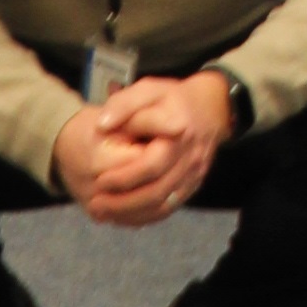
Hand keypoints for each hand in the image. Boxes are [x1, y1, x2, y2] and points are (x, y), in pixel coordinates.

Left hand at [51, 69, 230, 228]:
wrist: (210, 108)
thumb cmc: (173, 99)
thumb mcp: (148, 90)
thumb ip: (124, 104)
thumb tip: (101, 125)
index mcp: (178, 133)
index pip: (151, 164)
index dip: (125, 177)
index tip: (100, 180)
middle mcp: (189, 158)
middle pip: (157, 191)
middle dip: (123, 202)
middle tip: (95, 204)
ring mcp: (193, 175)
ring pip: (163, 206)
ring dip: (132, 214)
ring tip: (104, 214)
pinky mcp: (192, 186)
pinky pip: (169, 209)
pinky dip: (145, 216)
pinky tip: (123, 216)